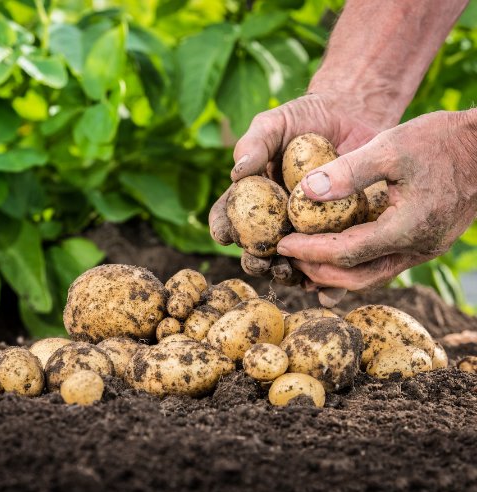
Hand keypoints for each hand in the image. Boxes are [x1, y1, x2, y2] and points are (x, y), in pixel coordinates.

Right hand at [209, 92, 384, 304]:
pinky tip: (327, 290)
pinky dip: (328, 283)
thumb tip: (237, 173)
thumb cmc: (305, 118)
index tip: (224, 234)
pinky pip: (331, 264)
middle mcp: (277, 220)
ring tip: (290, 272)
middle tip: (259, 259)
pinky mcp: (339, 236)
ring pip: (292, 263)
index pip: (229, 217)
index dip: (222, 227)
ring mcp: (307, 231)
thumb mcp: (276, 123)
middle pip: (258, 249)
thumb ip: (254, 144)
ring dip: (287, 274)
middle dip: (255, 261)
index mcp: (254, 198)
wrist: (353, 116)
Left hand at [276, 110, 476, 290]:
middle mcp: (416, 249)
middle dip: (318, 271)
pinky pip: (383, 265)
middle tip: (289, 258)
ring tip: (306, 264)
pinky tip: (337, 258)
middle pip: (357, 277)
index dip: (310, 251)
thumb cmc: (442, 141)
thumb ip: (349, 171)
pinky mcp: (424, 243)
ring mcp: (423, 250)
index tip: (282, 245)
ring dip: (336, 274)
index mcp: (406, 228)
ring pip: (371, 277)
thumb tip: (306, 192)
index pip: (346, 253)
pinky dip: (356, 266)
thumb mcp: (392, 146)